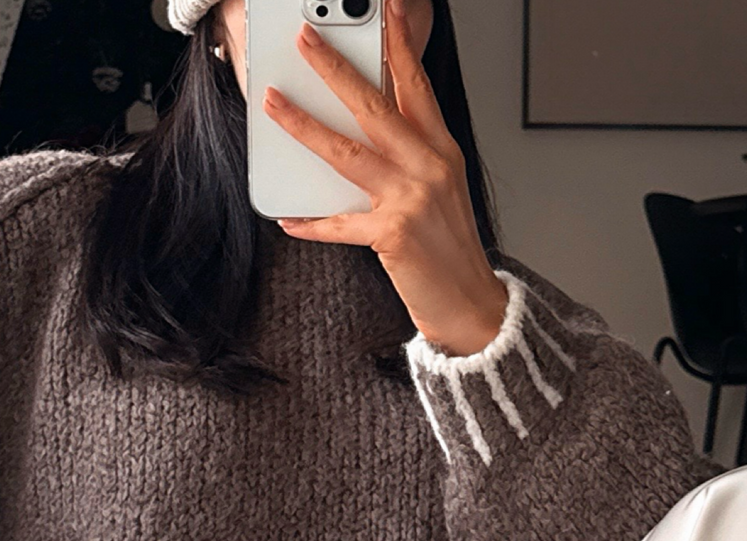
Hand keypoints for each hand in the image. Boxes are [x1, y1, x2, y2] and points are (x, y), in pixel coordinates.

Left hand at [265, 0, 508, 356]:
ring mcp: (411, 200)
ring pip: (348, 151)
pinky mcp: (393, 235)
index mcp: (443, 151)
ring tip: (274, 103)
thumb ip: (410, 153)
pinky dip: (312, 223)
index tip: (384, 10)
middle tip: (306, 39)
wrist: (472, 305)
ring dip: (305, 124)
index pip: (416, 86)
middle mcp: (430, 168)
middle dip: (335, 68)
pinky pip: (340, 223)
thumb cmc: (451, 249)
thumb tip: (360, 125)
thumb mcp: (441, 189)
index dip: (399, 45)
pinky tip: (289, 218)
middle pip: (375, 106)